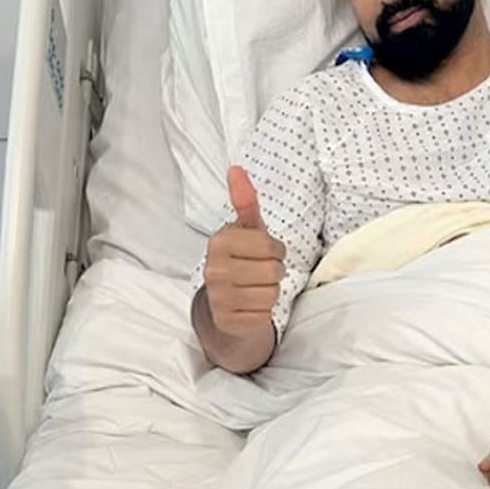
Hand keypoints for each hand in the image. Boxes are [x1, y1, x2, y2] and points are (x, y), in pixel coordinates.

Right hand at [202, 166, 285, 339]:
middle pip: (273, 270)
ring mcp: (218, 296)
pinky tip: (251, 306)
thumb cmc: (243, 263)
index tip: (263, 254)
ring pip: (271, 292)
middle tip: (260, 273)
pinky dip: (264, 311)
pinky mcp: (227, 320)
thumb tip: (236, 168)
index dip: (275, 251)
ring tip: (255, 289)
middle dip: (275, 272)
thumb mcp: (247, 231)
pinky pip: (264, 313)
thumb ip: (245, 202)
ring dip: (271, 292)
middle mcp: (214, 269)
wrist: (226, 308)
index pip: (269, 246)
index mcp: (219, 242)